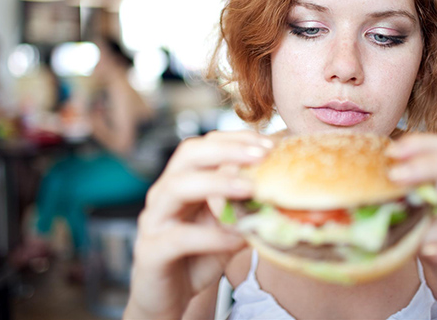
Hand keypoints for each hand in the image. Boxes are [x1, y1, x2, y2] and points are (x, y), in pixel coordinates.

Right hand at [125, 130, 273, 318]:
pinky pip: (180, 237)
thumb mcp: (227, 226)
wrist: (166, 297)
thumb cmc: (197, 256)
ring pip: (178, 187)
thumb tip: (285, 192)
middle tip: (260, 155)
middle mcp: (164, 192)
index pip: (205, 145)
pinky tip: (237, 239)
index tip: (269, 144)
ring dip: (217, 183)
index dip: (235, 139)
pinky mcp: (151, 250)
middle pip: (188, 154)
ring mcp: (154, 219)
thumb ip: (247, 208)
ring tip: (250, 189)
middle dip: (227, 149)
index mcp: (182, 180)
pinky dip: (211, 236)